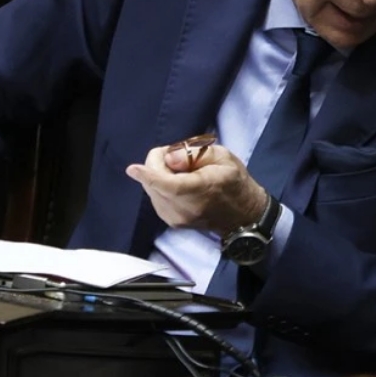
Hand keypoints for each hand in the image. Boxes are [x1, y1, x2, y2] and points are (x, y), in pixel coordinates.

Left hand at [126, 144, 267, 234]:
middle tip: (178, 155)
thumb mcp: (223, 157)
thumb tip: (169, 158)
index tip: (132, 169)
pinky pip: (155, 198)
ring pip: (151, 190)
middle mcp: (184, 208)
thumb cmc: (235, 182)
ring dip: (158, 175)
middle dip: (158, 164)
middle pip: (154, 183)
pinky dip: (160, 186)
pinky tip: (177, 182)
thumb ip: (195, 154)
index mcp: (200, 189)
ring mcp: (176, 218)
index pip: (168, 184)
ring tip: (182, 171)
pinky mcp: (172, 222)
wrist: (243, 215)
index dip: (148, 174)